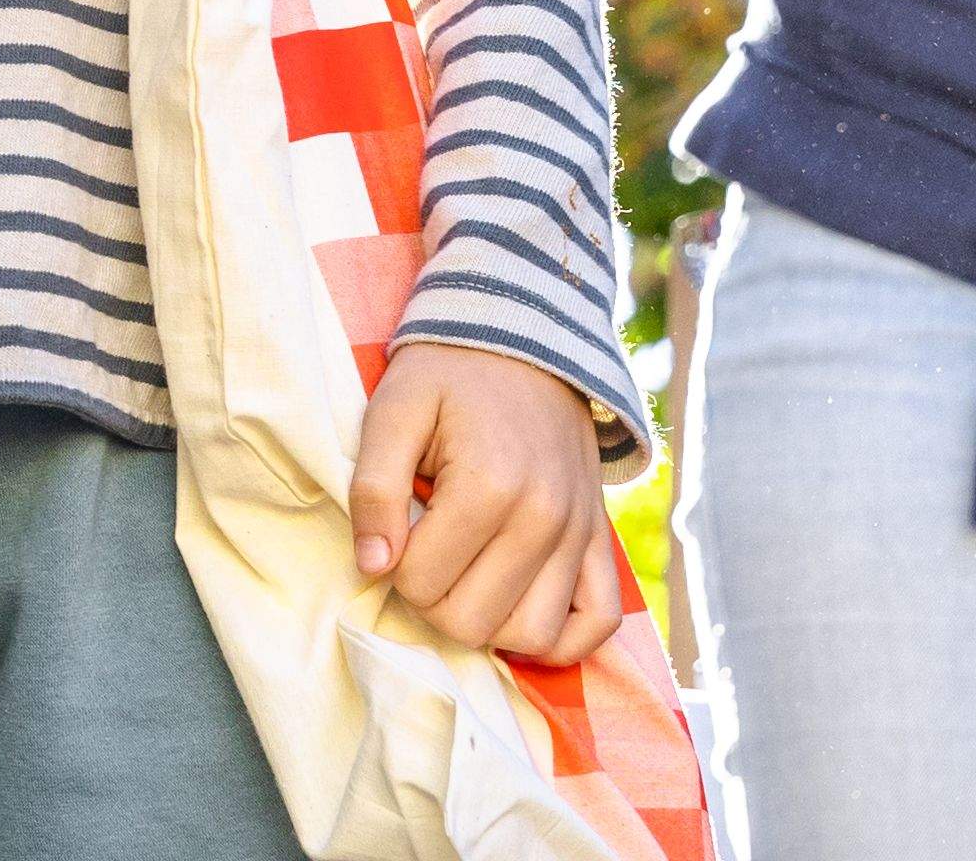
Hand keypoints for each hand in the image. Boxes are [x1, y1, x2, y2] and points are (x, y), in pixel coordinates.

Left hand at [349, 344, 634, 665]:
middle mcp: (545, 519)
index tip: (397, 526)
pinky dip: (560, 637)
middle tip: (425, 549)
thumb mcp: (393, 410)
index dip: (393, 566)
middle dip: (432, 598)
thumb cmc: (449, 375)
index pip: (421, 584)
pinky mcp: (602, 540)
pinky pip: (597, 624)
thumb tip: (373, 567)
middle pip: (472, 623)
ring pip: (532, 637)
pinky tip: (518, 608)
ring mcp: (580, 534)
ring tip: (466, 574)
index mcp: (488, 486)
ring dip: (488, 621)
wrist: (527, 338)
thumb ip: (373, 489)